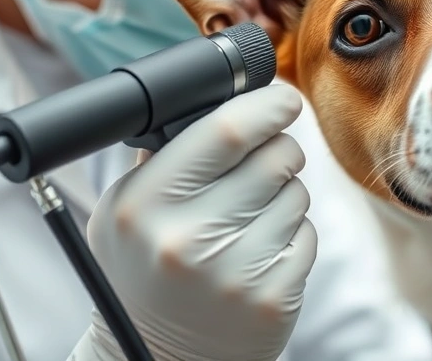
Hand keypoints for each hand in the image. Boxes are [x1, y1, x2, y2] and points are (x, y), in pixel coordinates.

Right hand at [70, 84, 317, 360]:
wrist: (160, 353)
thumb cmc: (145, 269)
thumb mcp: (124, 209)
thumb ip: (163, 155)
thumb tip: (222, 99)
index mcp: (144, 204)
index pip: (224, 131)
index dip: (266, 105)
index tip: (284, 98)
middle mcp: (186, 238)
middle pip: (273, 157)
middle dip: (280, 148)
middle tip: (266, 161)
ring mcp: (233, 272)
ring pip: (296, 194)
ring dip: (285, 193)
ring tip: (251, 217)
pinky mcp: (271, 298)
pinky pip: (306, 235)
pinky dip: (292, 233)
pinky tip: (261, 250)